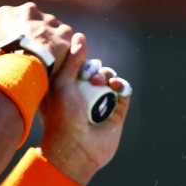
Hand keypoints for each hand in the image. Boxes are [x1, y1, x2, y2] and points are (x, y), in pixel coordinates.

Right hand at [0, 3, 73, 74]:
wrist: (21, 68)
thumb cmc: (2, 62)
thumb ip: (0, 43)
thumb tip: (0, 52)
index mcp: (6, 13)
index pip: (11, 19)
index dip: (15, 33)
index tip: (16, 45)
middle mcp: (28, 10)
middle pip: (33, 20)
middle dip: (34, 32)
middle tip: (32, 50)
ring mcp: (48, 19)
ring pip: (51, 27)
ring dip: (49, 38)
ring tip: (46, 57)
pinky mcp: (64, 31)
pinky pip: (65, 37)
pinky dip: (62, 46)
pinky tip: (57, 59)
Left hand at [38, 32, 129, 185]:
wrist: (76, 149)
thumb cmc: (61, 117)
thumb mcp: (61, 84)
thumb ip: (72, 60)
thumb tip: (80, 36)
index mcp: (64, 88)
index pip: (75, 65)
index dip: (79, 60)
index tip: (79, 62)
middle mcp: (82, 94)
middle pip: (95, 69)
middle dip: (95, 68)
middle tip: (92, 78)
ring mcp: (100, 102)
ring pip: (110, 77)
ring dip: (108, 75)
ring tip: (102, 84)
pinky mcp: (117, 111)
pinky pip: (124, 91)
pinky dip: (122, 85)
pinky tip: (115, 86)